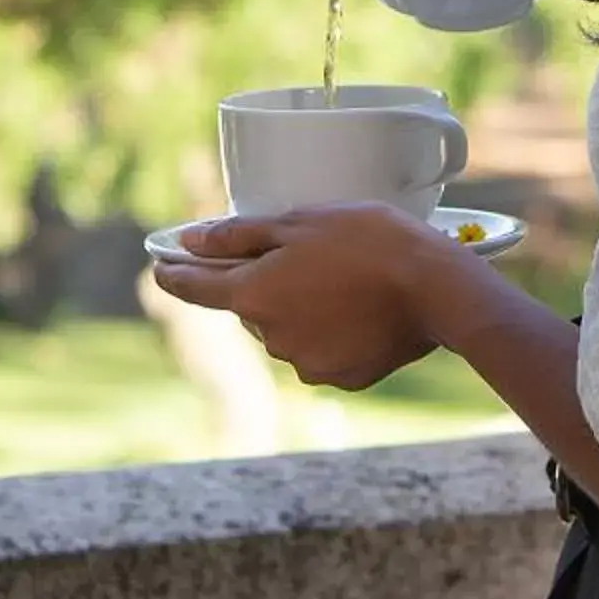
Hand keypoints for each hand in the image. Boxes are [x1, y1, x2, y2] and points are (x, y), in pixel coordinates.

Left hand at [150, 204, 467, 390]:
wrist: (438, 290)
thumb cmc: (369, 242)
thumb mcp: (300, 221)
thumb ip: (239, 235)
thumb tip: (189, 241)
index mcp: (254, 295)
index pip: (194, 288)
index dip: (175, 274)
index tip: (161, 264)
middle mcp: (271, 338)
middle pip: (250, 306)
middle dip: (266, 282)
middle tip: (305, 252)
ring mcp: (305, 363)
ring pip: (287, 328)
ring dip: (301, 305)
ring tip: (346, 277)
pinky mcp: (340, 377)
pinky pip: (321, 349)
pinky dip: (332, 329)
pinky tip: (362, 306)